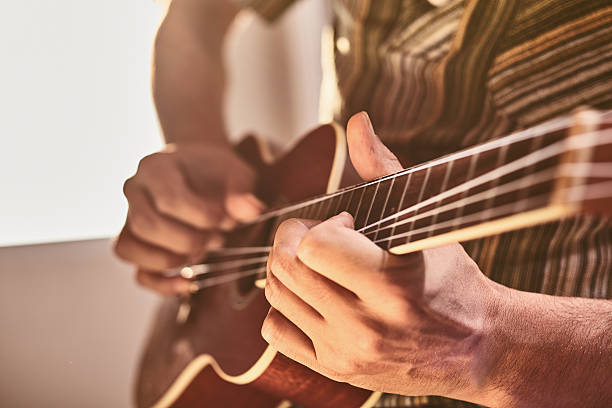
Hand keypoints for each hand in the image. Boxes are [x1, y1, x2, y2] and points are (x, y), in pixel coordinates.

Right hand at [114, 142, 263, 294]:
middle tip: (218, 238)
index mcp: (156, 167)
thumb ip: (242, 190)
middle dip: (187, 239)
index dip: (201, 217)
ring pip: (129, 248)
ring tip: (202, 252)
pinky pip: (137, 272)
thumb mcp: (236, 172)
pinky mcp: (137, 245)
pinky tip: (190, 282)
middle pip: (146, 225)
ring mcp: (129, 218)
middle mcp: (134, 191)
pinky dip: (162, 284)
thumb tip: (251, 211)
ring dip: (170, 259)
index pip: (168, 199)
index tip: (227, 220)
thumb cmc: (217, 171)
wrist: (201, 169)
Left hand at [262, 112, 500, 402]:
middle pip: (287, 267)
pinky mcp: (334, 370)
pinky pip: (275, 330)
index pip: (315, 247)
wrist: (477, 349)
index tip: (344, 222)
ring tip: (317, 262)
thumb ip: (385, 170)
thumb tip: (356, 120)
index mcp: (390, 286)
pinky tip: (312, 295)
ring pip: (275, 295)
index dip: (321, 225)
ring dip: (287, 268)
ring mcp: (345, 353)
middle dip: (293, 238)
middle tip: (316, 233)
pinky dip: (283, 306)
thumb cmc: (452, 280)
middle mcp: (364, 327)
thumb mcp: (426, 224)